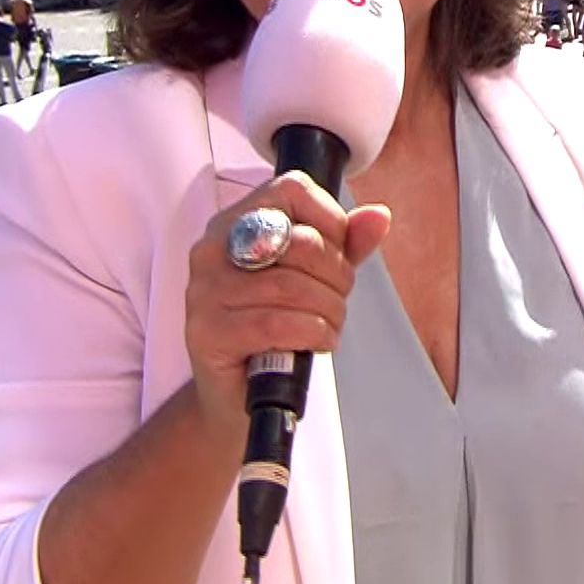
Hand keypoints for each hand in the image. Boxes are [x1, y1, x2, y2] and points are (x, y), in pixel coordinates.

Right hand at [183, 172, 389, 421]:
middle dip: (337, 276)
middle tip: (336, 301)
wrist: (236, 393)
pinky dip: (312, 333)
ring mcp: (205, 291)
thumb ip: (345, 245)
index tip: (336, 256)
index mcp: (235, 222)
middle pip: (300, 241)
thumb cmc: (273, 330)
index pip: (293, 190)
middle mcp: (212, 250)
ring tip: (327, 326)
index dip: (330, 222)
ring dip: (329, 312)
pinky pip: (277, 323)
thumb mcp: (315, 279)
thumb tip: (378, 216)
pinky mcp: (207, 332)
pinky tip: (316, 342)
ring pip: (292, 287)